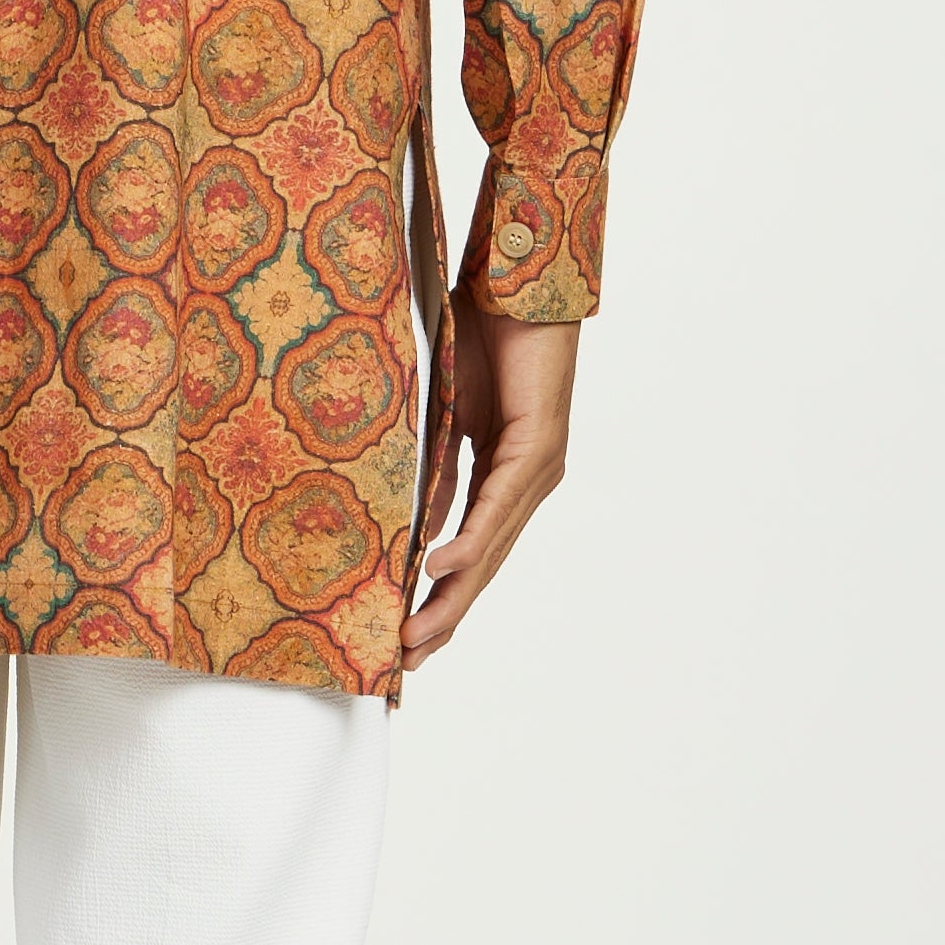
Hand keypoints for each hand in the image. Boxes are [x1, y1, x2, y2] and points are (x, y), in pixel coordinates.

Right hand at [401, 296, 577, 670]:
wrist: (520, 282)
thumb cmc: (482, 332)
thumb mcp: (444, 415)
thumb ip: (435, 467)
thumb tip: (414, 519)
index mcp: (505, 477)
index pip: (473, 552)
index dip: (442, 597)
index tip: (407, 636)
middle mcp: (528, 482)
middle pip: (483, 565)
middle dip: (444, 616)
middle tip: (406, 662)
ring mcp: (538, 468)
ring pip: (492, 547)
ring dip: (452, 595)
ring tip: (416, 635)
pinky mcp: (539, 446)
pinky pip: (498, 504)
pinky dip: (469, 539)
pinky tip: (439, 568)